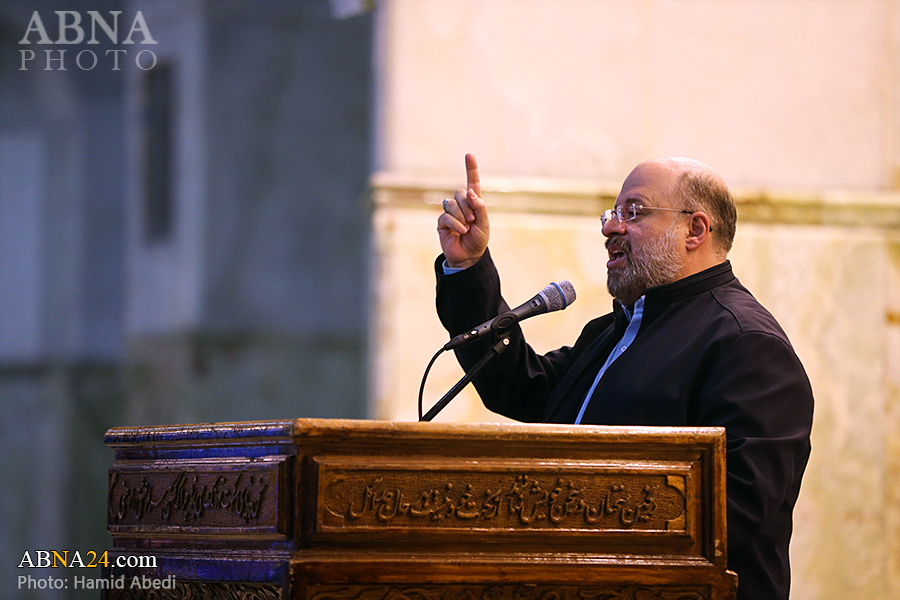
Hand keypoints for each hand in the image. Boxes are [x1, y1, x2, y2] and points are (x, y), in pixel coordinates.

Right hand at [437, 153, 489, 268]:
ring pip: (452, 204)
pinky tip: (460, 232)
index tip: (469, 154)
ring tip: (466, 228)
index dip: (471, 168)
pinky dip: (455, 224)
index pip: (472, 182)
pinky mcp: (442, 222)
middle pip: (460, 192)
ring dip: (461, 217)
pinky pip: (446, 216)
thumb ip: (480, 207)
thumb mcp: (484, 223)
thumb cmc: (478, 240)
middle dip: (468, 207)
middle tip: (473, 221)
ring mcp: (450, 212)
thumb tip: (470, 192)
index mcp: (474, 203)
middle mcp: (461, 205)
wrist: (468, 256)